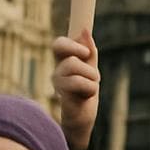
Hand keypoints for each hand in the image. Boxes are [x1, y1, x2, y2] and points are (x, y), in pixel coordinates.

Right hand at [52, 30, 100, 149]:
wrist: (83, 118)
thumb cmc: (86, 92)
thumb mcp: (91, 69)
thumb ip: (90, 52)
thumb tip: (85, 31)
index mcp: (64, 62)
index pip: (59, 44)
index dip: (70, 42)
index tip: (86, 51)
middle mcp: (57, 70)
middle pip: (65, 52)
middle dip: (82, 54)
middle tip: (92, 67)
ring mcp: (57, 82)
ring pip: (73, 64)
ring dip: (91, 76)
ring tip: (90, 86)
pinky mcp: (61, 95)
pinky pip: (78, 82)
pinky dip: (90, 87)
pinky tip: (86, 96)